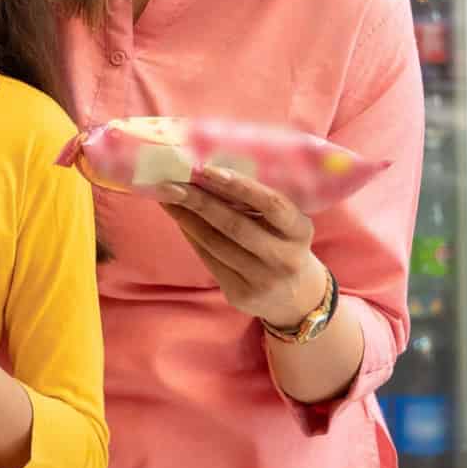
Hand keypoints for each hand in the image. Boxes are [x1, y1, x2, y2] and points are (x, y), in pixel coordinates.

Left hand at [150, 167, 330, 330]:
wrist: (296, 297)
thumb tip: (209, 171)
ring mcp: (262, 280)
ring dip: (186, 218)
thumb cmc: (284, 244)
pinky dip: (190, 236)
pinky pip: (208, 259)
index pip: (272, 204)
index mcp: (300, 231)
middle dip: (199, 200)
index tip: (207, 169)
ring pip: (215, 243)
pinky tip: (178, 218)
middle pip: (235, 225)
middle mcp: (285, 258)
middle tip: (171, 181)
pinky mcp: (240, 294)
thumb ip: (260, 203)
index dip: (240, 186)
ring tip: (166, 197)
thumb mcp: (286, 224)